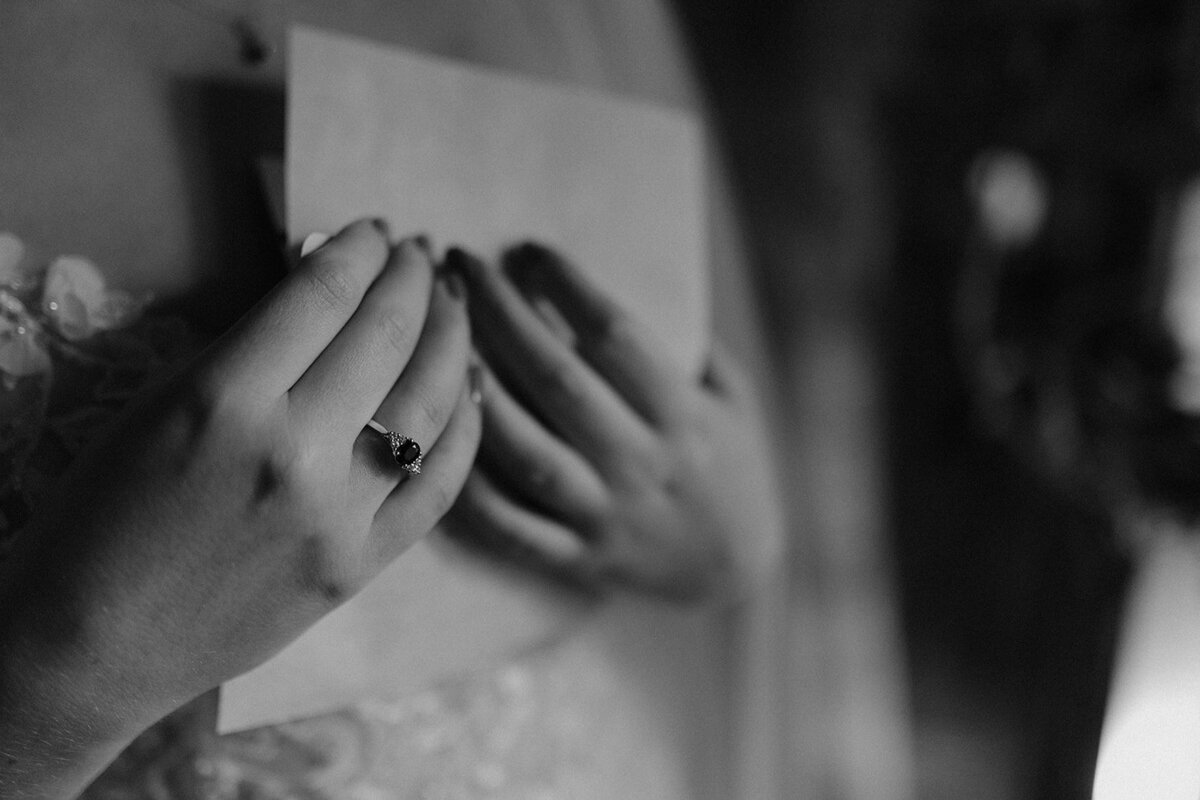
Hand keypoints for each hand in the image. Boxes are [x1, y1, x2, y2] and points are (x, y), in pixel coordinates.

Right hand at [0, 219, 480, 795]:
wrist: (96, 638)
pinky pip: (441, 486)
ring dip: (451, 340)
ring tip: (452, 308)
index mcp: (224, 398)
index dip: (358, 249)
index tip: (375, 231)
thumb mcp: (162, 403)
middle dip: (412, 279)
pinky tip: (468, 391)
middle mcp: (291, 451)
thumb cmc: (106, 512)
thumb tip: (327, 288)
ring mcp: (337, 515)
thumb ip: (251, 346)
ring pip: (430, 404)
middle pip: (386, 337)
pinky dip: (464, 429)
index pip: (321, 295)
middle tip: (420, 254)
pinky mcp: (361, 566)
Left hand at [444, 244, 783, 601]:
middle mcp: (641, 463)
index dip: (567, 285)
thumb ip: (687, 342)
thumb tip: (624, 270)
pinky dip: (470, 486)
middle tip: (458, 263)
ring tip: (437, 338)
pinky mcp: (576, 557)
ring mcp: (605, 514)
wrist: (738, 570)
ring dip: (478, 391)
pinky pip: (511, 526)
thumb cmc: (732, 465)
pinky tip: (437, 434)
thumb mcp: (734, 397)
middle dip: (502, 314)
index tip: (528, 249)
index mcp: (683, 415)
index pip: (616, 336)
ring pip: (527, 451)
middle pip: (557, 379)